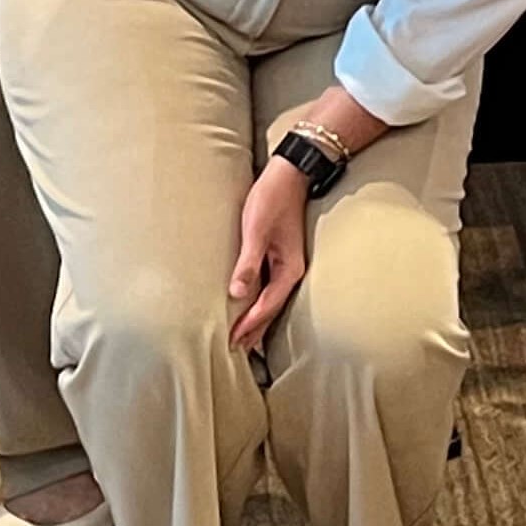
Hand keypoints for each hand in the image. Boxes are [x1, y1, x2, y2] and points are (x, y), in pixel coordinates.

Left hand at [226, 155, 311, 349]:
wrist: (288, 175)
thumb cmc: (271, 199)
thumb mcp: (256, 230)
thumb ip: (248, 262)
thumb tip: (237, 294)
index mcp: (289, 268)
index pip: (267, 305)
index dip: (250, 324)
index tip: (234, 340)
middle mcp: (291, 271)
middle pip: (271, 308)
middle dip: (255, 330)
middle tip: (236, 350)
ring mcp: (286, 264)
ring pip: (271, 300)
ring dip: (257, 319)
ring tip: (243, 338)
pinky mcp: (279, 257)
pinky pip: (269, 287)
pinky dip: (259, 302)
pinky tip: (250, 306)